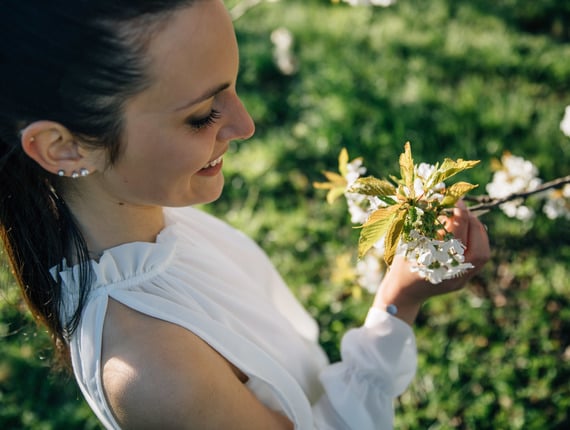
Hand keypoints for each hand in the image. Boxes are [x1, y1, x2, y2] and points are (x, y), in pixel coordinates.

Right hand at [372, 201, 490, 324]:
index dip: (460, 214)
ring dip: (478, 233)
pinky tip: (467, 233)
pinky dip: (477, 243)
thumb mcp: (409, 241)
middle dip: (473, 222)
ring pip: (483, 253)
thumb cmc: (402, 264)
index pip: (457, 233)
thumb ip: (425, 223)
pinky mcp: (463, 280)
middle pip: (477, 245)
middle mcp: (452, 273)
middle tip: (463, 210)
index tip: (458, 200)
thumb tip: (440, 201)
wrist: (403, 293)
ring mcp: (460, 279)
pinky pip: (479, 259)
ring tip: (467, 220)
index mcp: (436, 262)